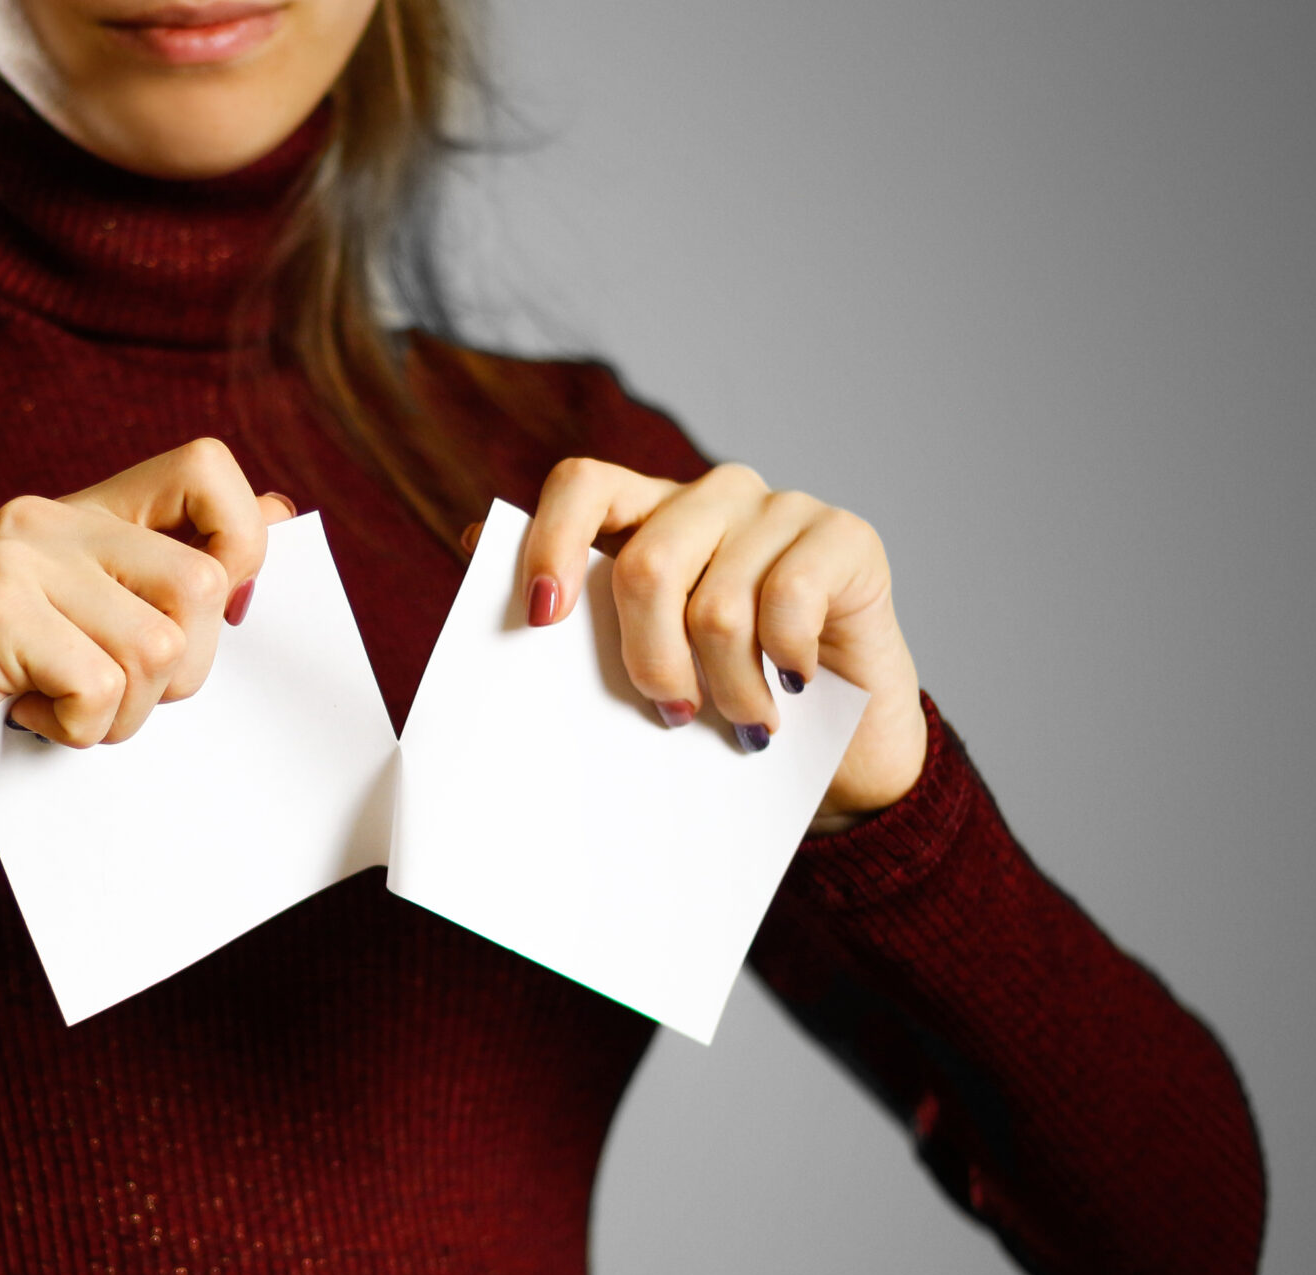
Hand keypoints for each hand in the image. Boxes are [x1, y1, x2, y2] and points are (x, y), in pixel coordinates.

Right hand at [0, 439, 294, 884]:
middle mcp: (45, 521)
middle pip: (200, 583)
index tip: (209, 620)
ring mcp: (12, 563)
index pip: (206, 467)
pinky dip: (79, 731)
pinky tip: (28, 722)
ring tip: (61, 712)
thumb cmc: (31, 731)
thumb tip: (279, 513)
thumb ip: (192, 581)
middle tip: (102, 695)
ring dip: (123, 715)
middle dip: (178, 675)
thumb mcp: (130, 652)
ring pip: (158, 646)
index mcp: (88, 516)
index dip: (239, 545)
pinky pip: (101, 684)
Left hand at [516, 458, 926, 829]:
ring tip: (743, 724)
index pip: (583, 484)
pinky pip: (789, 599)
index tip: (543, 617)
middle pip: (646, 563)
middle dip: (648, 661)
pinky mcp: (844, 536)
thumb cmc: (724, 702)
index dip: (553, 541)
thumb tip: (471, 542)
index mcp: (648, 516)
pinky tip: (794, 687)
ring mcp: (780, 509)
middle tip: (670, 715)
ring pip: (717, 603)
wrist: (841, 750)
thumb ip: (572, 613)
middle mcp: (711, 498)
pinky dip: (782, 665)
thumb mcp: (638, 668)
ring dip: (727, 689)